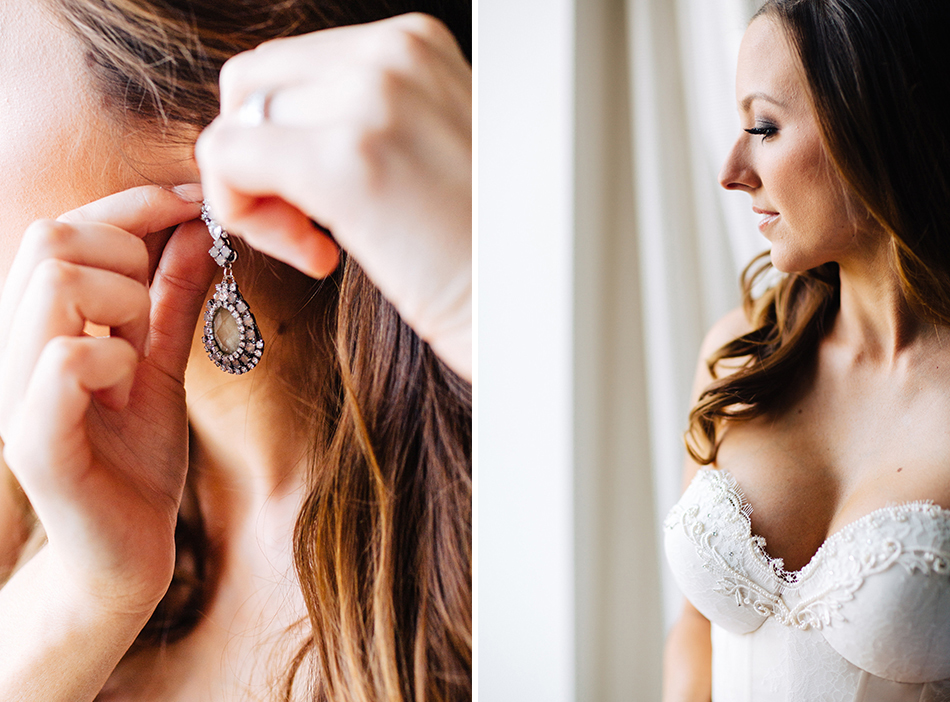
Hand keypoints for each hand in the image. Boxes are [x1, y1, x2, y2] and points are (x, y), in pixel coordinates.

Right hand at [0, 185, 216, 612]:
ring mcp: (15, 393)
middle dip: (127, 254)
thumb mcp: (161, 363)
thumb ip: (171, 297)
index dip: (134, 203)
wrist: (126, 550)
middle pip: (52, 236)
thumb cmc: (136, 458)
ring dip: (121, 302)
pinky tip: (127, 383)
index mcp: (37, 326)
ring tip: (135, 350)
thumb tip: (195, 226)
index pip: (65, 227)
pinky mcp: (36, 441)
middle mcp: (11, 349)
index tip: (195, 202)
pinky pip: (66, 359)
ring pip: (55, 281)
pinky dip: (114, 357)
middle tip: (149, 311)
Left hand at [195, 13, 471, 380]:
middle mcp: (394, 53)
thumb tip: (274, 129)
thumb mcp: (428, 147)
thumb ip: (363, 117)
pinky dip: (242, 212)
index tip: (329, 201)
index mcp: (415, 42)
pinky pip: (228, 158)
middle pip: (253, 83)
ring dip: (255, 192)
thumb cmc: (479, 248)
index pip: (292, 66)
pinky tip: (313, 255)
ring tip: (316, 242)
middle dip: (259, 157)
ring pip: (235, 120)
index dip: (288, 137)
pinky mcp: (347, 162)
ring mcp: (372, 99)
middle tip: (308, 223)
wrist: (529, 307)